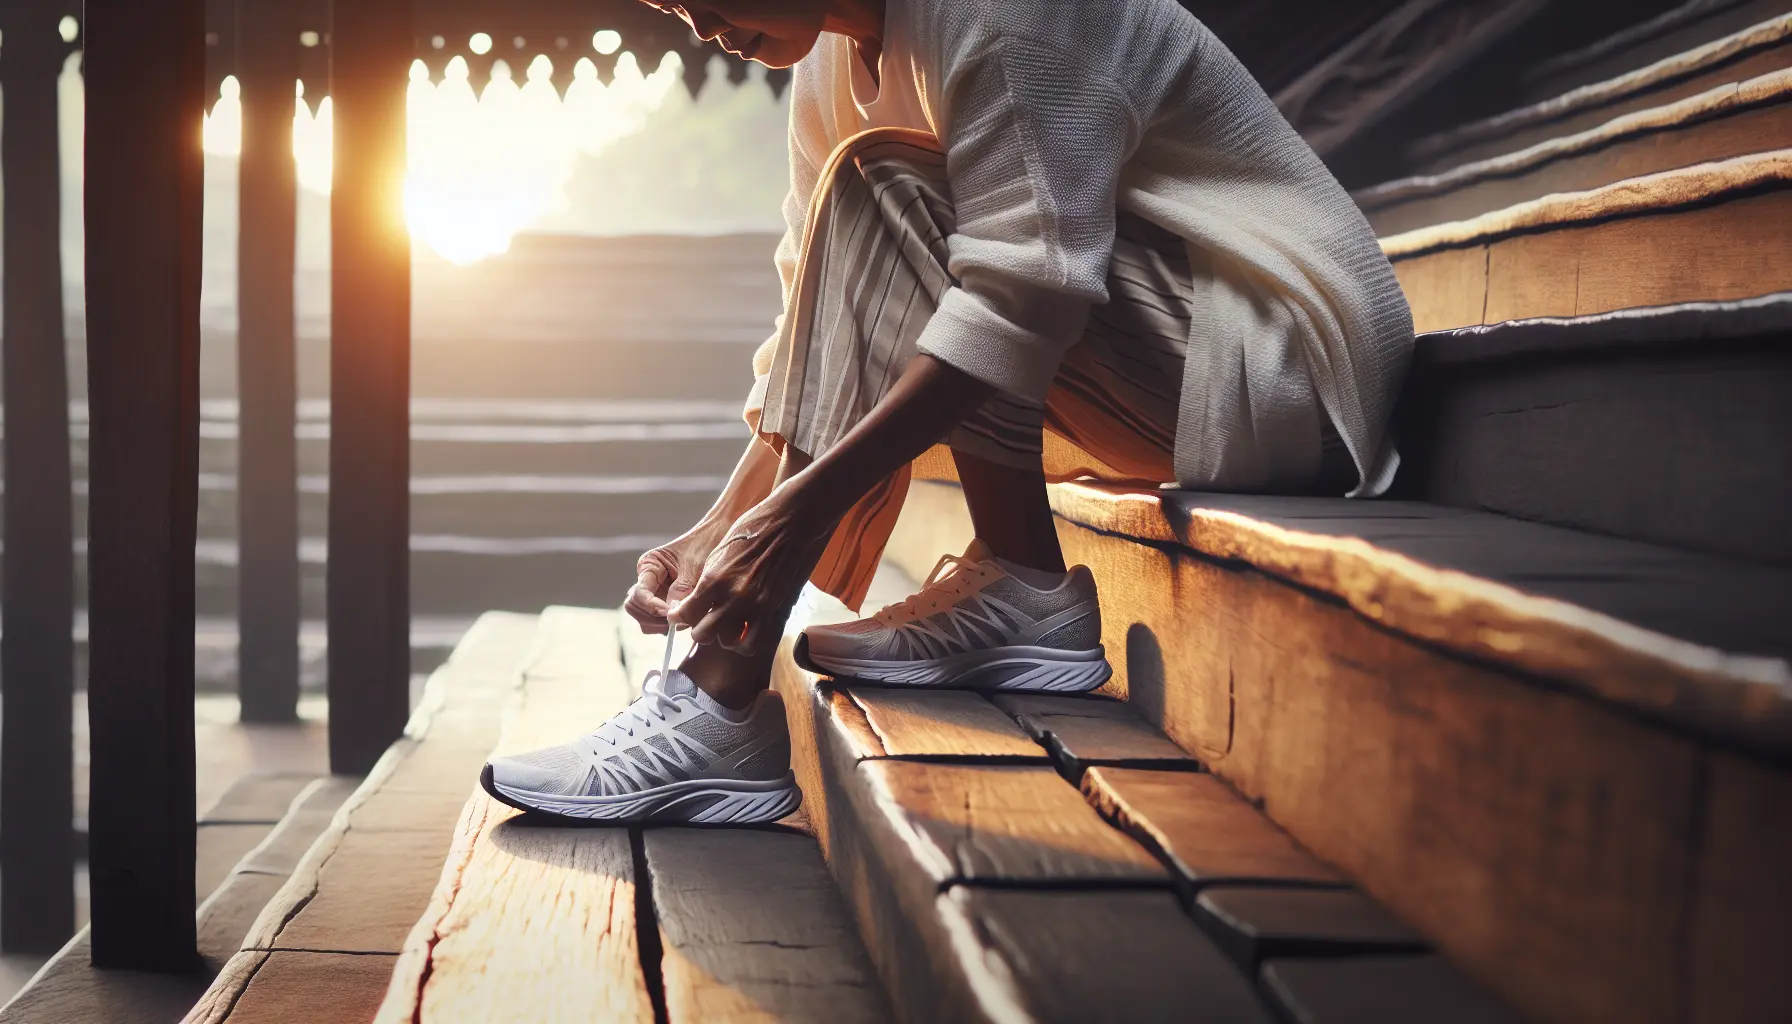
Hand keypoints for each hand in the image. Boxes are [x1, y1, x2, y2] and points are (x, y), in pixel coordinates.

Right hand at [625, 518, 728, 634]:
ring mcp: (656, 593)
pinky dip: (667, 625)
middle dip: (651, 618)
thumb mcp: (694, 567)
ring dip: (659, 624)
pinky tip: (684, 621)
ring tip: (682, 621)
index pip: (639, 592)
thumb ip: (682, 590)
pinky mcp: (666, 604)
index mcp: (649, 565)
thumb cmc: (705, 546)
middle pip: (634, 607)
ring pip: (643, 618)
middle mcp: (648, 580)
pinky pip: (658, 621)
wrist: (719, 539)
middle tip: (675, 621)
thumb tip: (671, 615)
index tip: (669, 613)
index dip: (651, 606)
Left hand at [668, 484, 830, 655]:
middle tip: (703, 621)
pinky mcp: (774, 609)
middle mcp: (733, 597)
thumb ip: (707, 582)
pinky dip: (745, 642)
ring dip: (723, 637)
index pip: (686, 615)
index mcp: (714, 579)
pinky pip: (754, 642)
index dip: (680, 617)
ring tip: (725, 626)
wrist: (789, 523)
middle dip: (700, 630)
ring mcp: (755, 606)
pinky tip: (743, 630)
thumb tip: (694, 602)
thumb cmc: (752, 530)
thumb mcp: (720, 553)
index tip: (681, 614)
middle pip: (703, 635)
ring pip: (728, 643)